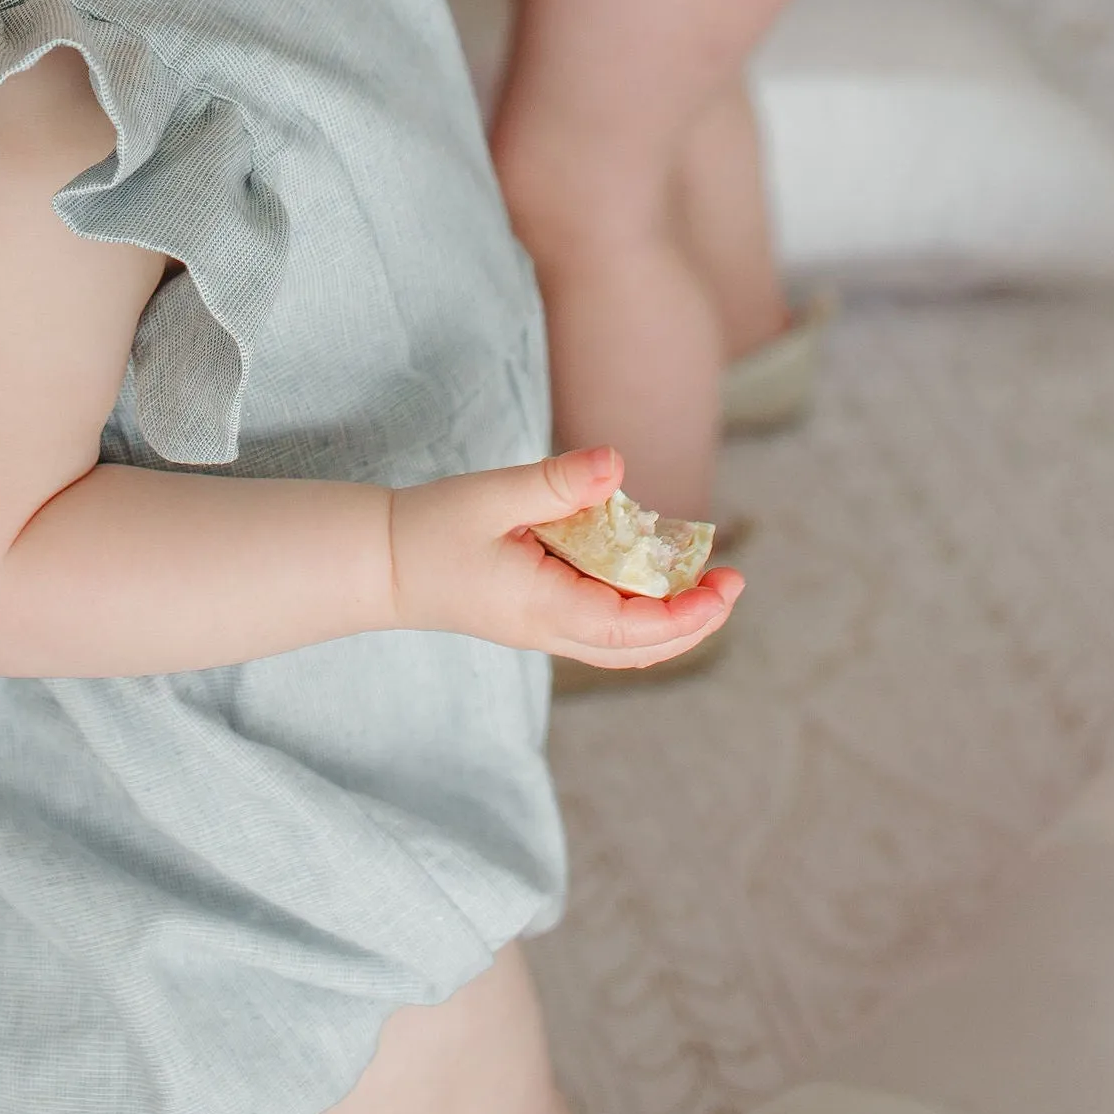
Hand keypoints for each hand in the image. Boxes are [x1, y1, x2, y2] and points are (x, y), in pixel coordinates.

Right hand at [387, 447, 741, 671]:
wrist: (380, 563)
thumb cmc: (429, 527)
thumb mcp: (491, 495)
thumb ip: (556, 483)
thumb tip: (618, 464)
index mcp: (545, 608)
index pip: (635, 629)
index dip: (688, 613)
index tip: (725, 582)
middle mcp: (550, 630)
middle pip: (640, 650)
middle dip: (694, 621)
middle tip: (732, 581)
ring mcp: (543, 630)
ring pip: (623, 646)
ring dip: (670, 621)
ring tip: (703, 580)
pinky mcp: (536, 617)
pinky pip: (602, 630)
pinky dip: (638, 613)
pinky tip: (647, 575)